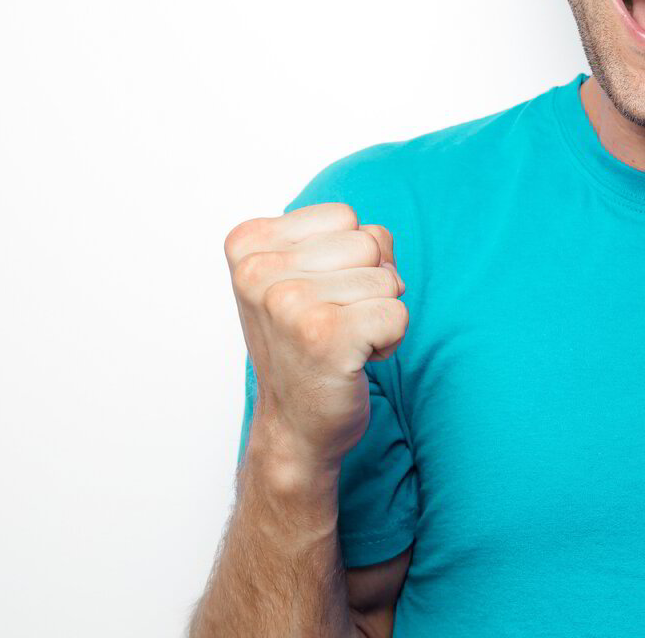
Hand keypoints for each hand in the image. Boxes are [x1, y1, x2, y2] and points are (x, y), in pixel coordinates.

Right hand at [224, 201, 409, 469]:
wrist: (292, 427)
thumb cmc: (303, 345)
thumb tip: (381, 246)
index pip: (344, 216)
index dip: (349, 258)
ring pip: (387, 279)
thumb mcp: (302, 275)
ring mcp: (289, 304)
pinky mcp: (324, 337)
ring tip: (342, 342)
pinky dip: (390, 340)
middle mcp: (259, 271)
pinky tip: (355, 360)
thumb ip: (340, 240)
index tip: (318, 295)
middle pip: (369, 242)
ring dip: (378, 313)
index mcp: (247, 245)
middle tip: (334, 322)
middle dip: (369, 283)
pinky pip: (397, 313)